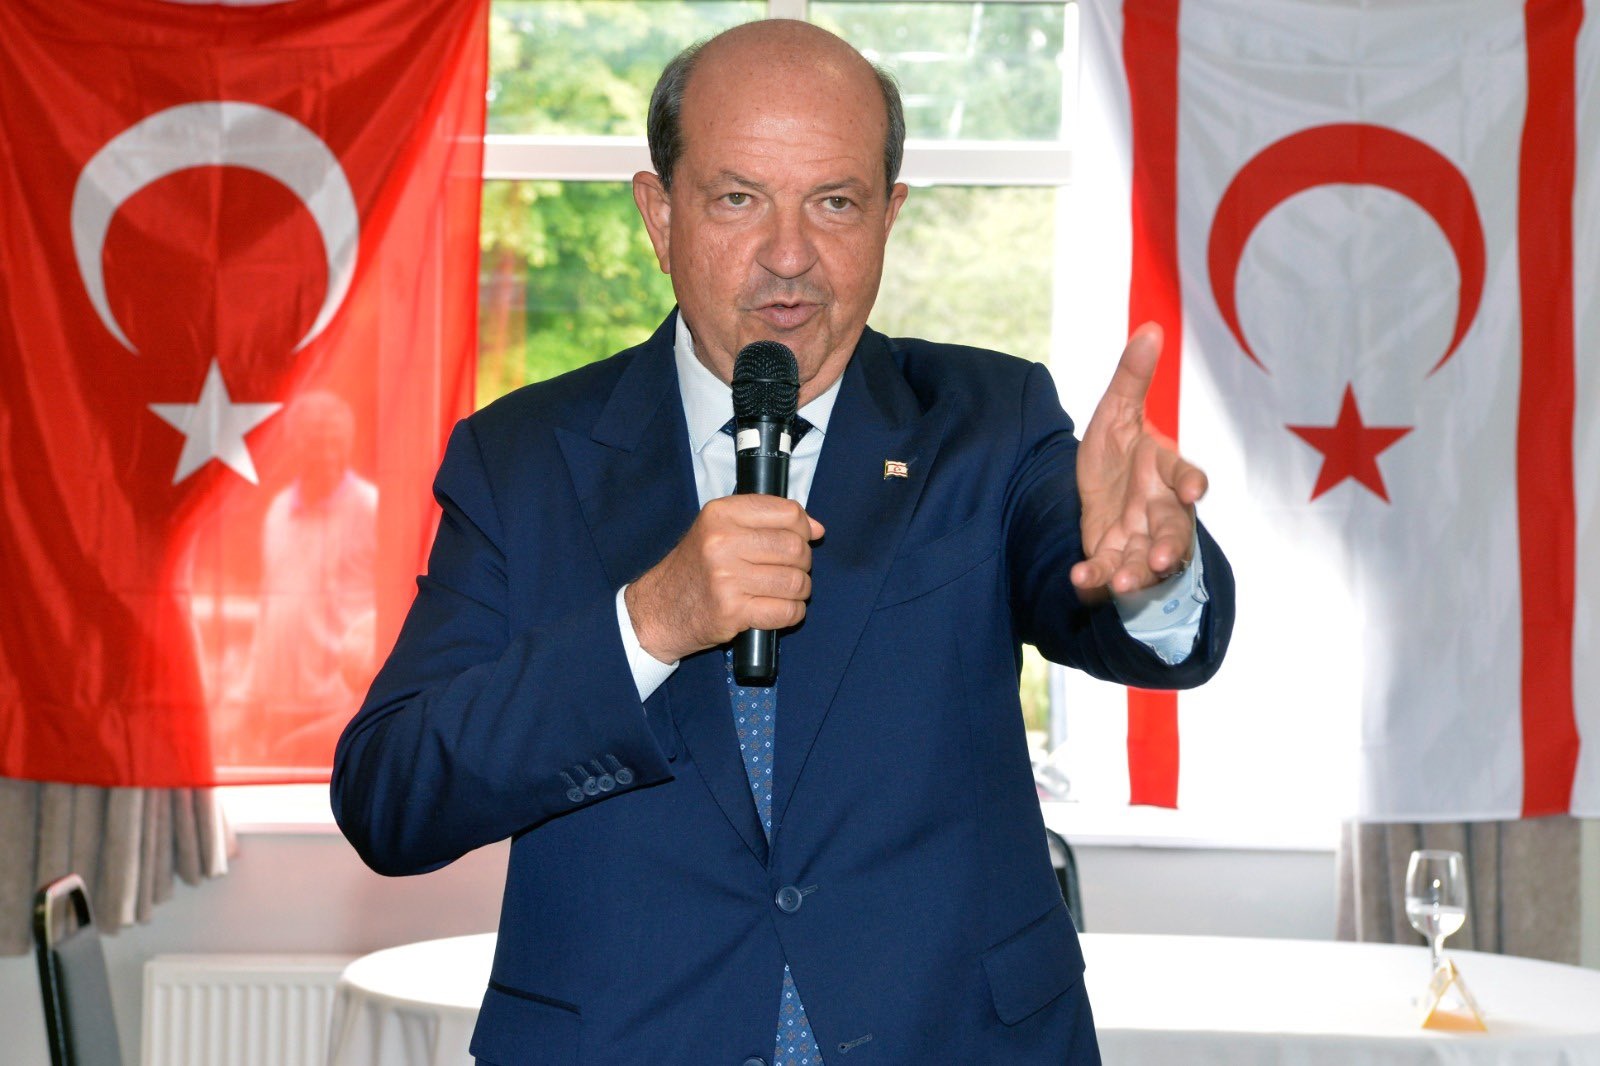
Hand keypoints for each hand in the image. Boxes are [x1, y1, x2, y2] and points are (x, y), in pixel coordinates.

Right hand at [625, 495, 824, 662]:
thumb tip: (817, 529)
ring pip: (795, 581)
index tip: (801, 538)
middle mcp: (722, 542)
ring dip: (800, 590)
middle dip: (803, 562)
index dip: (803, 527)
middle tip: (791, 570)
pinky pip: (786, 611)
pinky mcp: (732, 611)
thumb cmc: (696, 568)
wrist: (661, 608)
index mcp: (721, 514)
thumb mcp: (720, 529)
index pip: (787, 512)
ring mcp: (727, 578)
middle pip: (795, 547)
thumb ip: (767, 522)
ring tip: (785, 591)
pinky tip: (780, 609)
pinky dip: (792, 613)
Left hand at [1069, 323, 1207, 601]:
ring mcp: (1140, 539)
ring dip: (1138, 573)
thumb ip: (1132, 377)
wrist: (1097, 491)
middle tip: (1163, 559)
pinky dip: (1097, 580)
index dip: (1192, 482)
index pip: (1185, 475)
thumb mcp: (1116, 412)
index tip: (1194, 490)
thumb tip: (1149, 327)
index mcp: (1166, 472)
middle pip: (1175, 530)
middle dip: (1171, 546)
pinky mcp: (1115, 559)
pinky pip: (1109, 573)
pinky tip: (1080, 581)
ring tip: (1123, 582)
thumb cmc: (1119, 451)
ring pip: (1149, 561)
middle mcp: (1161, 510)